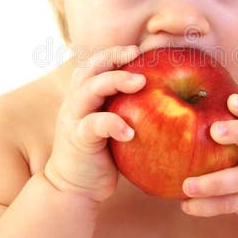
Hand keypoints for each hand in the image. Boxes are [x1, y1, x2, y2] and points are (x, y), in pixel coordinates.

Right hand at [44, 45, 145, 203]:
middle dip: (115, 57)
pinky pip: (94, 124)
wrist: (73, 188)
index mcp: (83, 96)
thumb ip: (125, 108)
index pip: (95, 63)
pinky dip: (114, 124)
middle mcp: (76, 102)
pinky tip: (131, 132)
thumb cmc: (101, 156)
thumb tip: (164, 95)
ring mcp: (74, 119)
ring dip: (115, 81)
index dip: (115, 52)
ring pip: (90, 89)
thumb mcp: (111, 126)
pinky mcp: (78, 139)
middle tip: (139, 54)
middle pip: (91, 68)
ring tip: (141, 82)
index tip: (139, 49)